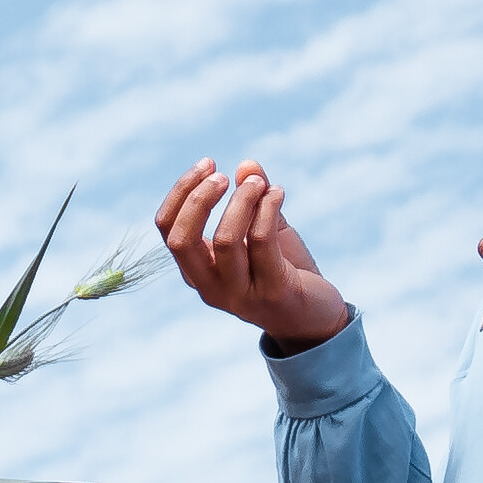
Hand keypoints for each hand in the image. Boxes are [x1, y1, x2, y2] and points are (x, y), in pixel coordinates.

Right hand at [157, 160, 355, 348]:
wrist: (315, 318)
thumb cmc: (282, 271)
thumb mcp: (263, 230)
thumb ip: (252, 200)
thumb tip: (246, 165)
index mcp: (198, 271)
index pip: (167, 229)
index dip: (181, 191)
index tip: (208, 164)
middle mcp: (210, 287)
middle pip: (181, 240)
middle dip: (198, 198)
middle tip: (223, 176)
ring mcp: (240, 294)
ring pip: (226, 240)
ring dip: (241, 200)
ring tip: (258, 182)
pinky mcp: (273, 292)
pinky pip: (262, 243)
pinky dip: (267, 208)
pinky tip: (278, 193)